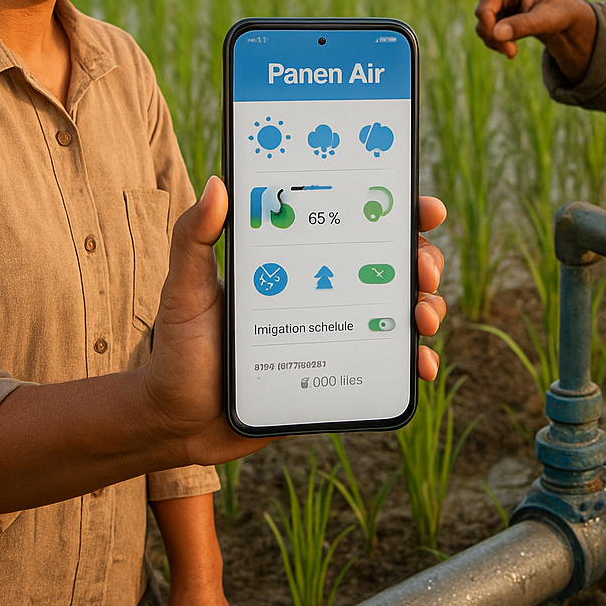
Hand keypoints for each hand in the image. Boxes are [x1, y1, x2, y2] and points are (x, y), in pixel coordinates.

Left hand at [141, 183, 449, 463]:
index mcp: (301, 260)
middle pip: (393, 264)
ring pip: (401, 310)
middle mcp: (328, 290)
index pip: (358, 225)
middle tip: (423, 269)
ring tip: (423, 318)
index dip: (400, 212)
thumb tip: (217, 183)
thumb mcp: (186, 288)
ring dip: (428, 307)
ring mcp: (339, 331)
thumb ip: (195, 238)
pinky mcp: (341, 371)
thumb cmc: (181, 346)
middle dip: (424, 259)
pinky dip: (415, 363)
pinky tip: (422, 368)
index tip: (424, 209)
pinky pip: (390, 365)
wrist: (177, 422)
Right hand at [447, 0, 596, 83]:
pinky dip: (495, 44)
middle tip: (508, 50)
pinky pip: (487, 33)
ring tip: (512, 53)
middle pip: (483, 10)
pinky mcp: (497, 18)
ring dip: (493, 41)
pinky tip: (510, 50)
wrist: (563, 21)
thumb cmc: (560, 12)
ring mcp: (497, 4)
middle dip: (492, 32)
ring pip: (483, 24)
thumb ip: (524, 25)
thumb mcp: (548, 19)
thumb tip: (496, 34)